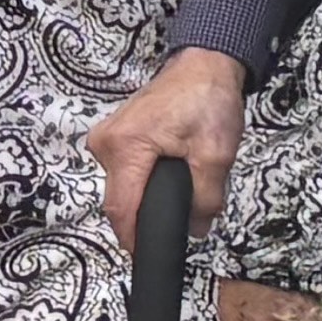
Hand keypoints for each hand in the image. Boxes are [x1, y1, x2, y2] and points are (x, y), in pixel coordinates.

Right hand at [90, 49, 246, 249]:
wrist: (203, 64)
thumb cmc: (207, 99)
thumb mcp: (216, 155)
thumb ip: (205, 199)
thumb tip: (194, 229)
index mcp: (126, 147)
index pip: (121, 210)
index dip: (136, 239)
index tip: (151, 256)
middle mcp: (106, 143)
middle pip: (120, 201)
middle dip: (149, 214)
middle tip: (183, 213)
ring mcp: (107, 139)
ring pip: (123, 188)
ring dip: (147, 196)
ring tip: (180, 186)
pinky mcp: (114, 137)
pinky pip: (125, 173)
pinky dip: (145, 180)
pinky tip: (168, 174)